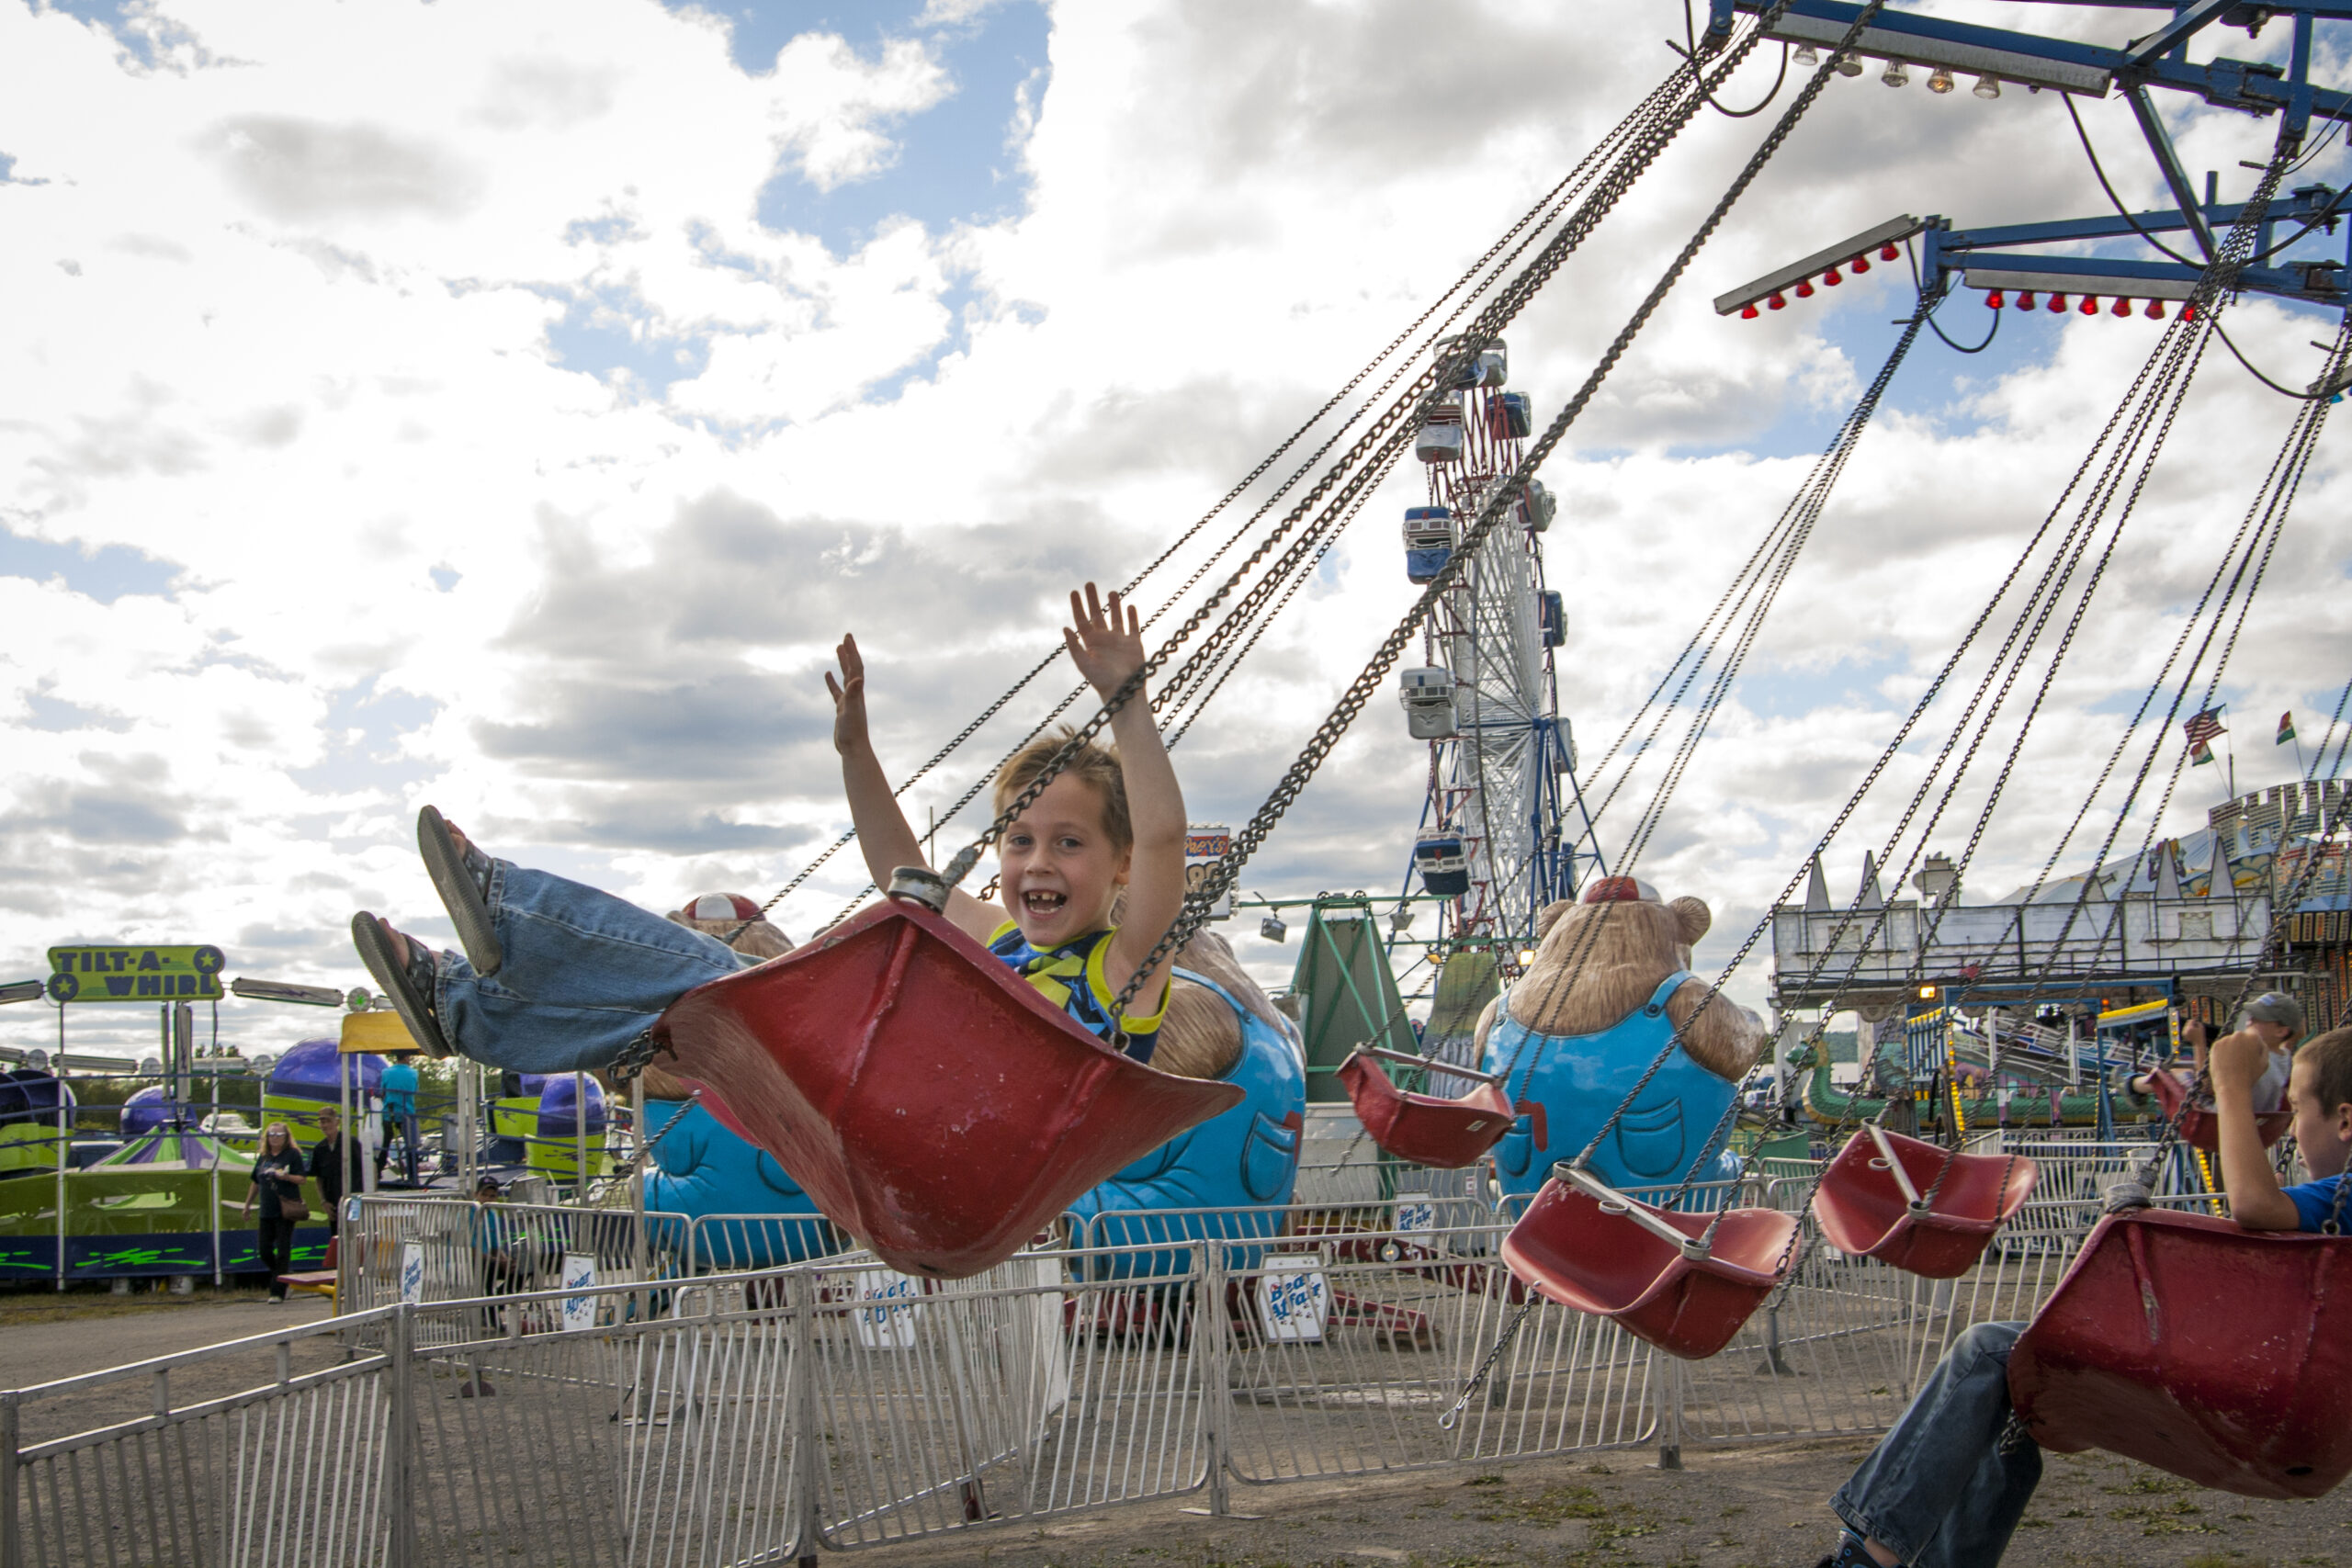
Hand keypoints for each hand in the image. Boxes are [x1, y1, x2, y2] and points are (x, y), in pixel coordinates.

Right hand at [824, 635, 870, 756]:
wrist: (854, 749)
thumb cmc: (853, 731)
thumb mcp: (851, 710)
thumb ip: (854, 694)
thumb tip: (858, 678)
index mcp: (856, 692)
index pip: (855, 667)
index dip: (852, 652)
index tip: (847, 637)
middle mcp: (854, 693)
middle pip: (852, 668)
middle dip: (849, 652)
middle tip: (846, 636)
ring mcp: (848, 700)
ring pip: (845, 677)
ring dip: (842, 662)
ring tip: (838, 648)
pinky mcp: (842, 709)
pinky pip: (836, 691)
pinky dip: (832, 681)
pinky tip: (827, 674)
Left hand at [1063, 583, 1144, 702]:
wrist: (1124, 691)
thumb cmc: (1102, 680)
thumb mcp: (1084, 664)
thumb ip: (1074, 646)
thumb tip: (1065, 628)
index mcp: (1090, 643)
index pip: (1081, 620)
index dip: (1077, 605)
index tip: (1075, 592)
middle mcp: (1104, 639)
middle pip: (1097, 614)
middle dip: (1093, 599)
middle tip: (1089, 584)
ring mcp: (1119, 641)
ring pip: (1115, 618)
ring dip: (1114, 605)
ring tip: (1112, 592)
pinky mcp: (1134, 644)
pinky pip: (1133, 627)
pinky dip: (1132, 617)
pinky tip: (1130, 607)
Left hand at [2178, 1017, 2210, 1052]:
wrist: (2198, 1043)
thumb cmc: (2201, 1035)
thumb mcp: (2202, 1027)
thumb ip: (2198, 1022)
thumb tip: (2194, 1020)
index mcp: (2190, 1028)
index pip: (2191, 1021)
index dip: (2194, 1020)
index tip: (2196, 1021)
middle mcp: (2186, 1030)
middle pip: (2188, 1023)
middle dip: (2191, 1024)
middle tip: (2195, 1026)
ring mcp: (2184, 1032)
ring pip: (2186, 1026)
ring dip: (2190, 1027)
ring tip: (2194, 1031)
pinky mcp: (2183, 1034)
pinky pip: (2185, 1029)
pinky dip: (2188, 1030)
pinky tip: (2192, 1033)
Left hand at [2209, 1026, 2271, 1100]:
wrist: (2231, 1085)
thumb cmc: (2250, 1075)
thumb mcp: (2265, 1062)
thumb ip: (2263, 1047)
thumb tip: (2259, 1040)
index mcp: (2253, 1037)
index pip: (2253, 1032)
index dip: (2253, 1042)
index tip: (2251, 1050)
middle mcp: (2238, 1035)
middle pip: (2241, 1036)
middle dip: (2242, 1044)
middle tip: (2242, 1059)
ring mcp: (2225, 1039)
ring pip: (2230, 1041)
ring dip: (2232, 1047)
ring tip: (2234, 1062)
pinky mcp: (2215, 1045)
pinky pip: (2221, 1046)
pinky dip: (2223, 1052)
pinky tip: (2226, 1062)